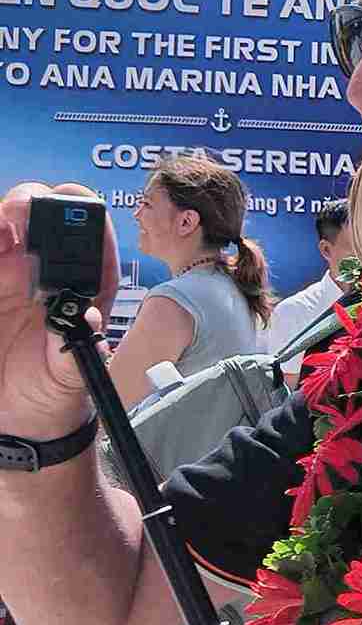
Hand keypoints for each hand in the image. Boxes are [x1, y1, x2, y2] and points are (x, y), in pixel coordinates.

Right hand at [0, 183, 119, 440]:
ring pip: (1, 231)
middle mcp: (43, 271)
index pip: (89, 229)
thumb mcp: (75, 376)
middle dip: (25, 205)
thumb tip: (89, 317)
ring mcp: (8, 277)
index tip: (57, 212)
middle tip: (11, 223)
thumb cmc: (57, 391)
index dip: (77, 209)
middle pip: (34, 215)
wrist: (22, 419)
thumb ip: (81, 348)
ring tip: (0, 236)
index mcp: (84, 283)